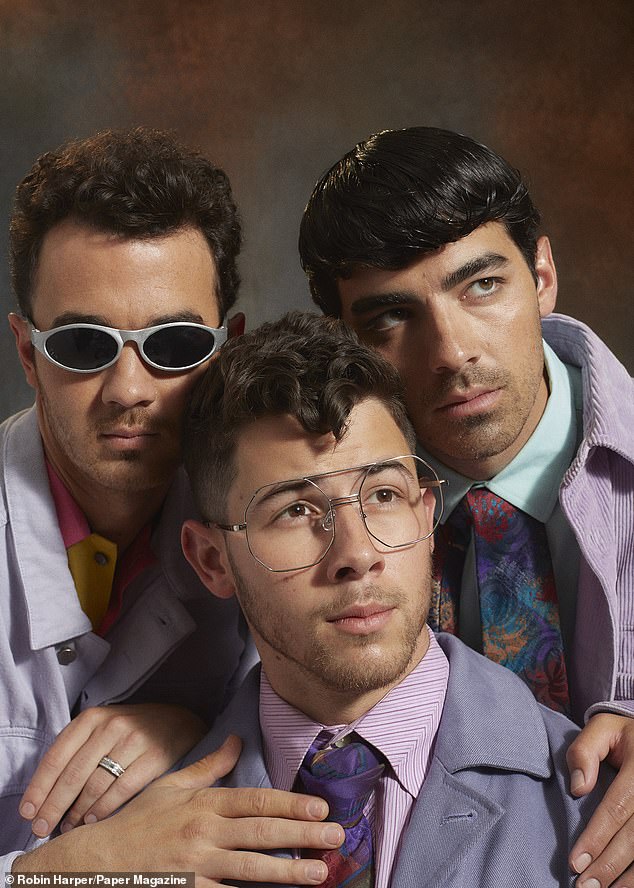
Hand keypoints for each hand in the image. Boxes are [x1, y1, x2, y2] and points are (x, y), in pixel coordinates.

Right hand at [13, 736, 343, 885]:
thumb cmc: (136, 823)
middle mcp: (204, 833)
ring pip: (252, 867)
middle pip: (262, 833)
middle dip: (303, 834)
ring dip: (290, 870)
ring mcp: (198, 866)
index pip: (255, 801)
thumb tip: (235, 739)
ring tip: (321, 872)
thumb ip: (208, 766)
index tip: (319, 807)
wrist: (95, 863)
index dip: (289, 804)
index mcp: (203, 804)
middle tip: (337, 836)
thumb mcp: (170, 786)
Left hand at [20, 703, 207, 835]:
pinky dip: (104, 809)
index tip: (28, 812)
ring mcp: (134, 740)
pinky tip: (93, 820)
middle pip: (73, 774)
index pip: (57, 756)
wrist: (177, 721)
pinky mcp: (154, 756)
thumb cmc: (131, 730)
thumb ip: (77, 751)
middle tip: (42, 829)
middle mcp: (111, 726)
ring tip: (69, 827)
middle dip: (54, 807)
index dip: (39, 788)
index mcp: (92, 718)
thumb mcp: (102, 728)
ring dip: (78, 812)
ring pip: (95, 785)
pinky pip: (122, 789)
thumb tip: (46, 793)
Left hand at [568, 713, 633, 886]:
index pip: (617, 807)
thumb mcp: (602, 729)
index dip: (597, 836)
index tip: (576, 861)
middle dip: (609, 865)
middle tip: (585, 887)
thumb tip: (578, 788)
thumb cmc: (624, 735)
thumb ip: (584, 751)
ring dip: (628, 876)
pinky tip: (627, 886)